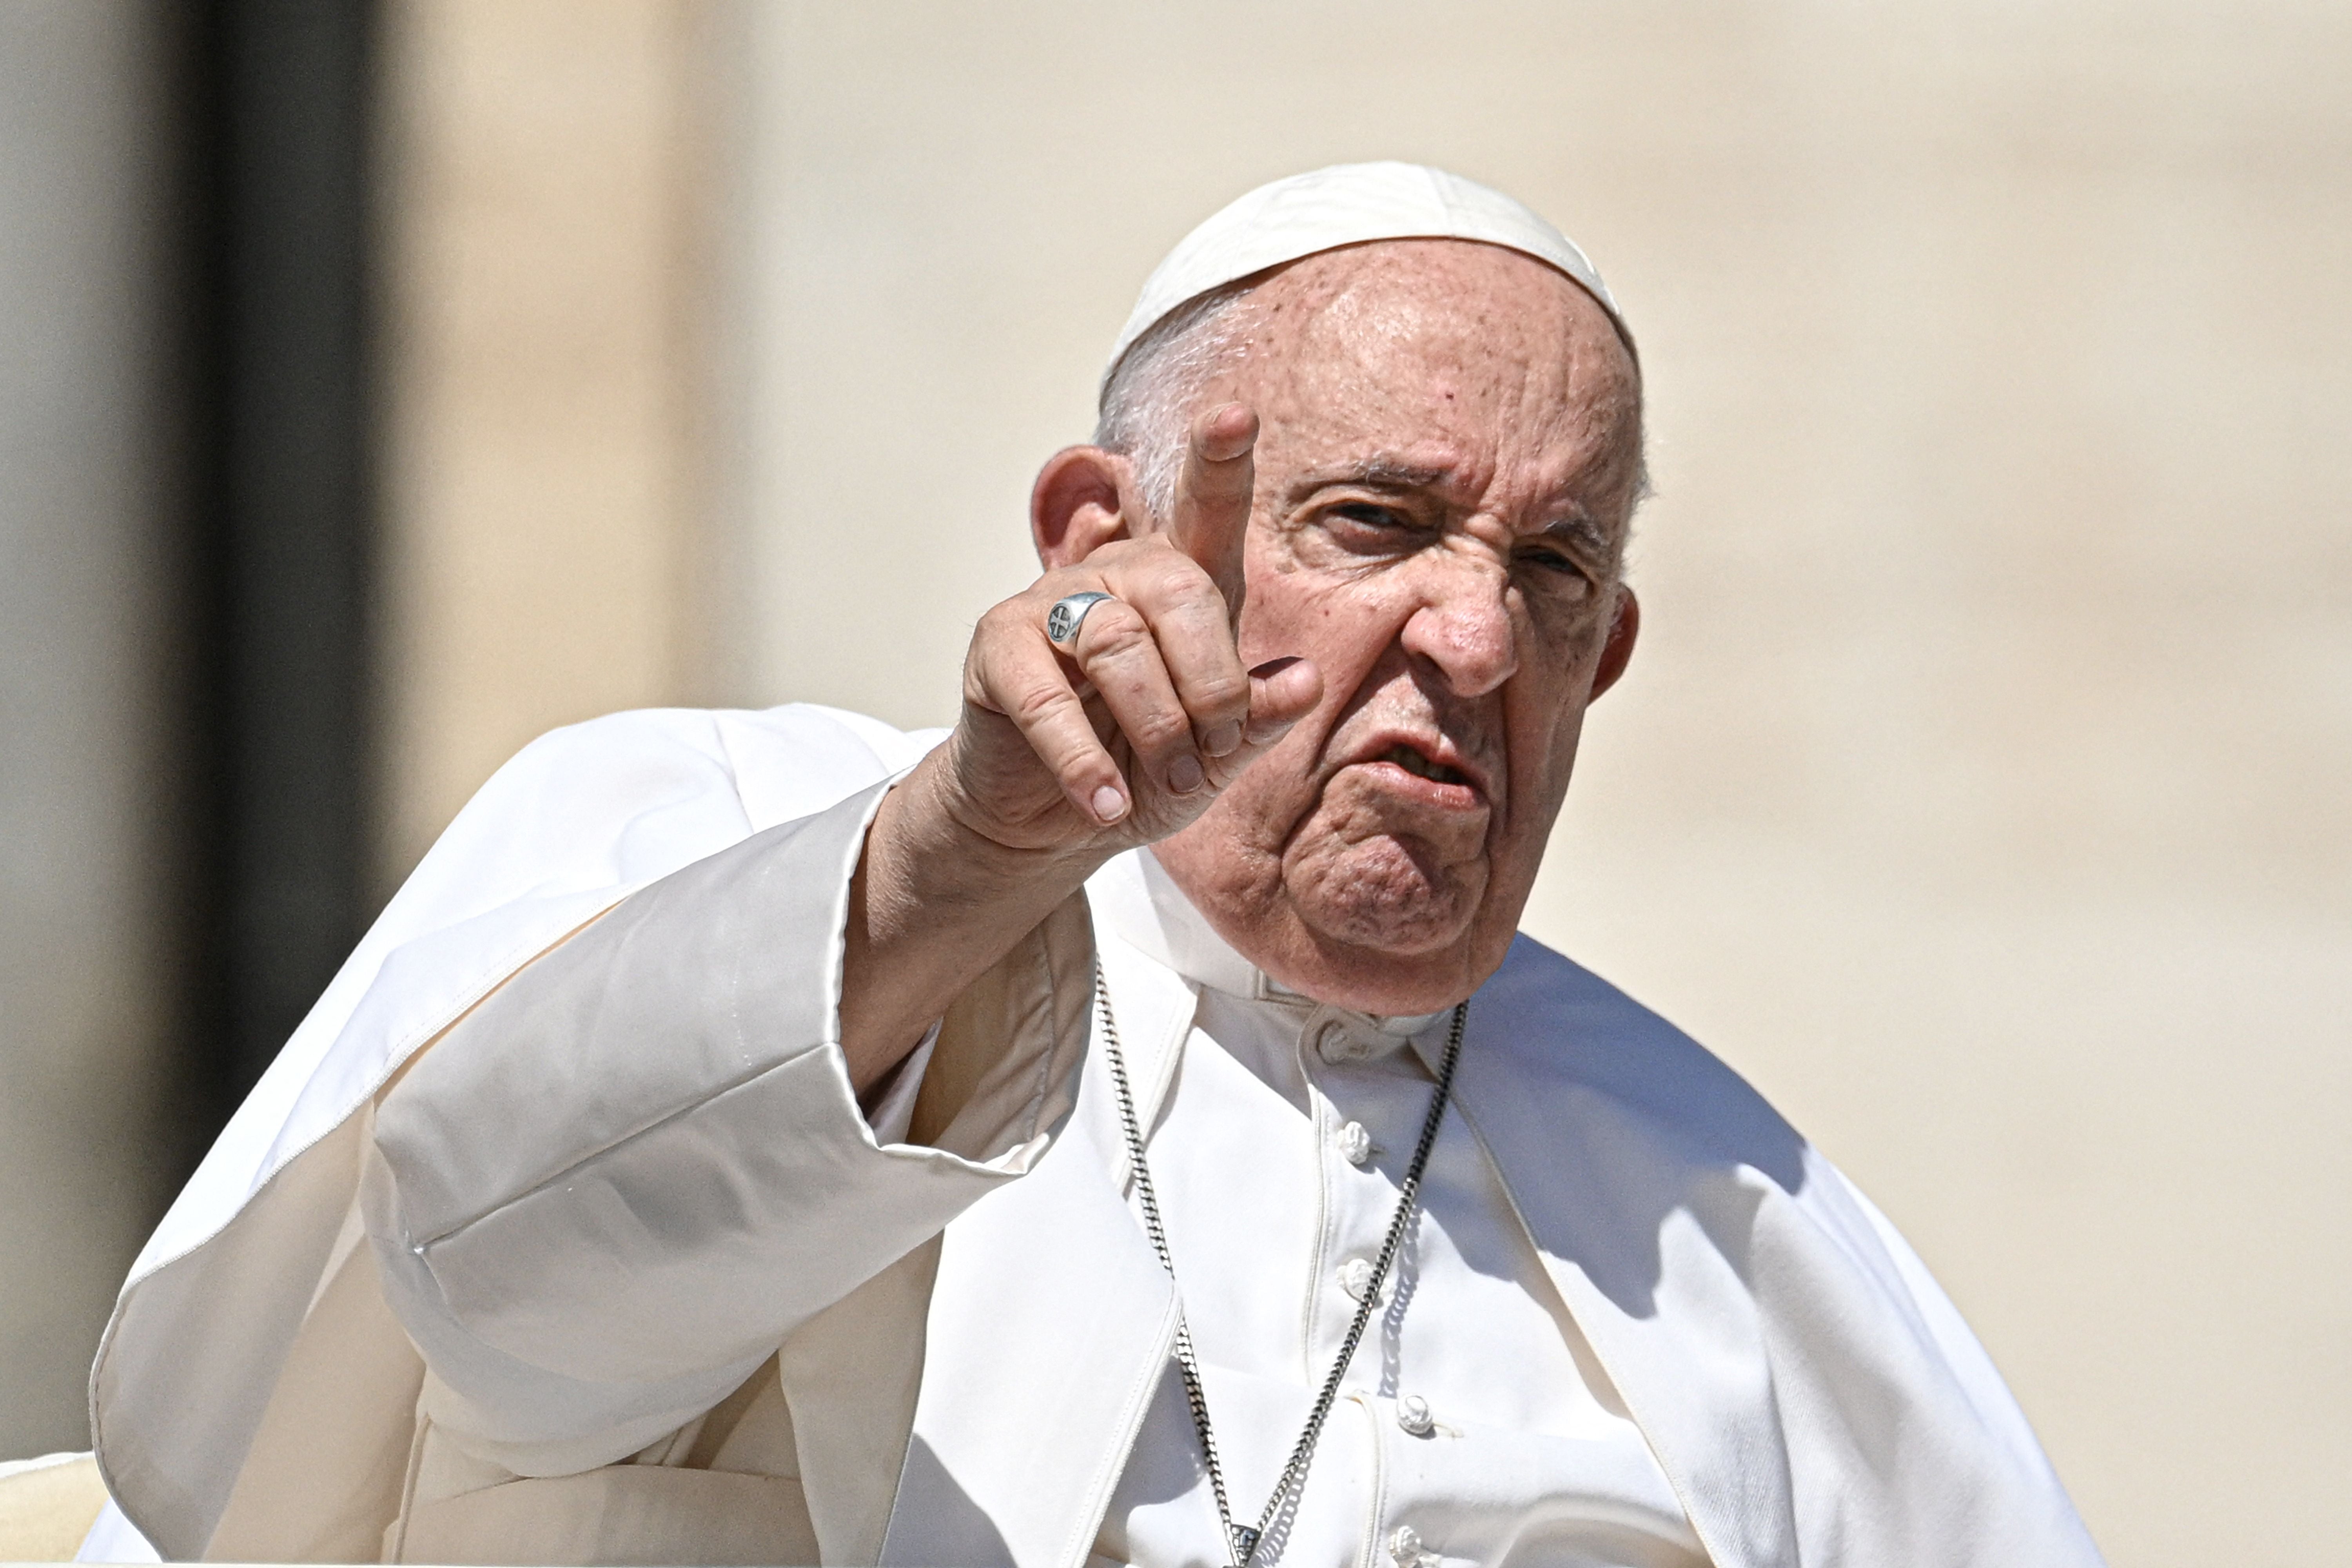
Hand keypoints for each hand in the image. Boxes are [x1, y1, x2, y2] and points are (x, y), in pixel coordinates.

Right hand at [939, 403, 1322, 859]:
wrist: (1052, 823)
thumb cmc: (1141, 774)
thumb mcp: (1214, 758)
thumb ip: (1256, 721)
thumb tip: (1304, 681)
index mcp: (1180, 586)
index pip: (1207, 512)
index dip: (1220, 463)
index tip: (1237, 415)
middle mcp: (1118, 576)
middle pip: (1182, 592)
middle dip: (1212, 687)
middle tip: (1208, 755)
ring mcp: (1053, 603)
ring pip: (1118, 643)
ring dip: (1154, 728)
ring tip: (1162, 785)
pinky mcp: (997, 647)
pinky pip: (1046, 697)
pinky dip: (1082, 760)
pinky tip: (1104, 805)